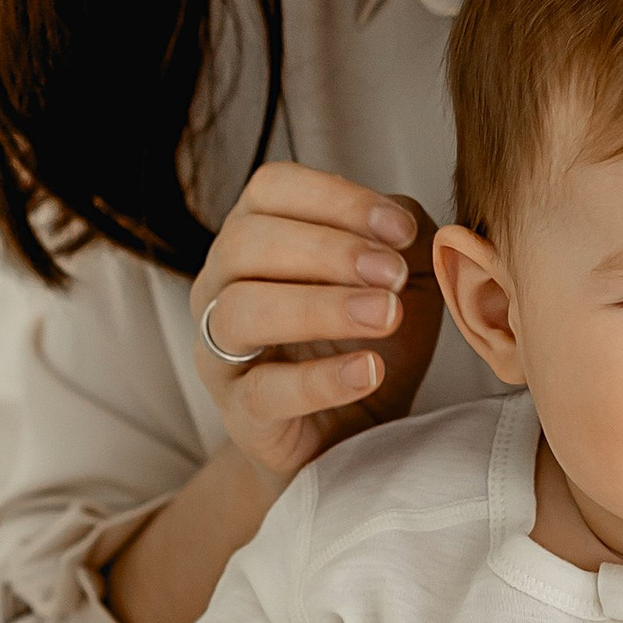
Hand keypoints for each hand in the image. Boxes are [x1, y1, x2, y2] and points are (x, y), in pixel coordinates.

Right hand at [190, 162, 444, 483]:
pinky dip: (321, 378)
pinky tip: (370, 369)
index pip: (272, 189)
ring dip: (320, 307)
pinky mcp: (239, 413)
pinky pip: (264, 390)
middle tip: (392, 275)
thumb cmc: (369, 339)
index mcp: (255, 235)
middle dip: (328, 251)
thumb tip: (402, 222)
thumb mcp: (402, 276)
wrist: (357, 433)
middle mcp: (221, 284)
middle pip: (247, 242)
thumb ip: (400, 238)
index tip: (401, 230)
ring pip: (241, 311)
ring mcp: (221, 350)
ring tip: (385, 315)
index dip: (336, 199)